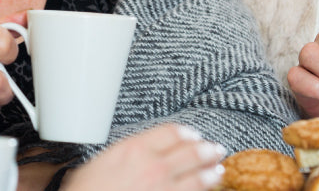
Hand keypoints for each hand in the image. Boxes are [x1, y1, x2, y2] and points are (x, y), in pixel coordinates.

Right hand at [61, 125, 225, 190]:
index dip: (186, 133)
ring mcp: (164, 190)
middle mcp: (154, 167)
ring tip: (218, 170)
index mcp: (135, 149)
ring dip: (212, 173)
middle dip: (207, 150)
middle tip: (216, 149)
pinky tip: (206, 190)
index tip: (192, 135)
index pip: (173, 132)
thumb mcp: (100, 163)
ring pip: (198, 178)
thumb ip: (126, 154)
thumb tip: (139, 152)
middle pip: (192, 152)